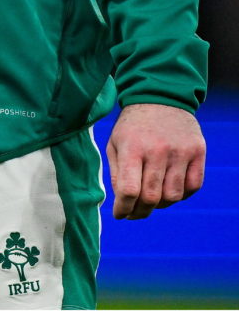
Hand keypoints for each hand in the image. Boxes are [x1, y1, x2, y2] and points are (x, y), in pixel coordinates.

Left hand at [105, 103, 204, 218]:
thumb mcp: (115, 144)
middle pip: (152, 197)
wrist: (160, 98)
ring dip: (161, 205)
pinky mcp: (198, 152)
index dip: (123, 208)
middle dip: (141, 212)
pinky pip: (193, 187)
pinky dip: (182, 195)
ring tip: (151, 201)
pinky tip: (170, 190)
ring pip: (174, 196)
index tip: (120, 215)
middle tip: (134, 214)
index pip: (129, 190)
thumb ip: (117, 173)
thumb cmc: (132, 127)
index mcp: (132, 148)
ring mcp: (181, 152)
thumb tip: (122, 203)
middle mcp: (158, 151)